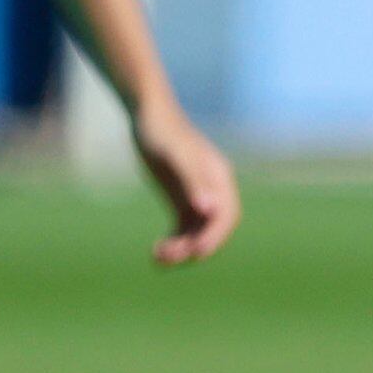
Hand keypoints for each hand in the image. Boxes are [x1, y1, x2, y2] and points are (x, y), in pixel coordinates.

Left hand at [130, 99, 242, 264]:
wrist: (147, 114)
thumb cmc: (162, 132)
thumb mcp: (175, 156)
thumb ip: (193, 182)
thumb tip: (209, 209)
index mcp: (218, 179)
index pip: (225, 216)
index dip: (214, 237)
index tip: (196, 253)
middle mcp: (212, 191)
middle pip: (211, 228)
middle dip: (194, 246)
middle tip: (169, 257)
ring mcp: (196, 196)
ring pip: (196, 232)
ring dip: (181, 248)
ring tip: (158, 257)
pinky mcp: (181, 199)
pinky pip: (182, 229)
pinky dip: (173, 242)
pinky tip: (156, 252)